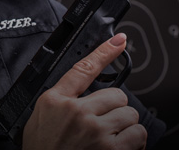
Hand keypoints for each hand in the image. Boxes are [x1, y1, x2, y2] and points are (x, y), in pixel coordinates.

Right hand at [22, 33, 146, 149]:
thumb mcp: (40, 118)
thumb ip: (62, 100)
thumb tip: (85, 91)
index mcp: (57, 101)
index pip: (84, 68)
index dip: (105, 51)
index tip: (119, 40)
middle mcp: (77, 113)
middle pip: (118, 95)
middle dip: (115, 109)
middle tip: (103, 124)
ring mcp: (95, 132)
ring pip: (130, 115)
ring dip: (126, 127)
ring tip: (110, 139)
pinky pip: (138, 135)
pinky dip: (134, 142)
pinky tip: (119, 148)